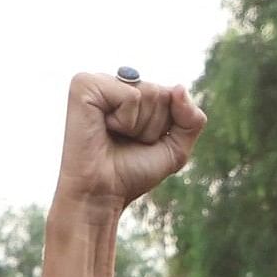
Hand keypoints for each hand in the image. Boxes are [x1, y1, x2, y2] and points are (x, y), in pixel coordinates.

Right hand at [54, 70, 202, 216]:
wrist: (100, 195)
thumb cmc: (131, 173)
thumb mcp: (175, 149)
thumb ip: (191, 119)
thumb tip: (179, 87)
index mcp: (130, 91)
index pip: (171, 95)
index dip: (164, 127)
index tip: (139, 143)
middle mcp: (114, 82)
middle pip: (161, 93)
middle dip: (153, 126)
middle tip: (126, 142)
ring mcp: (98, 81)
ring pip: (149, 92)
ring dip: (139, 126)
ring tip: (115, 137)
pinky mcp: (84, 85)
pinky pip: (131, 95)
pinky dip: (125, 120)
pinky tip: (104, 128)